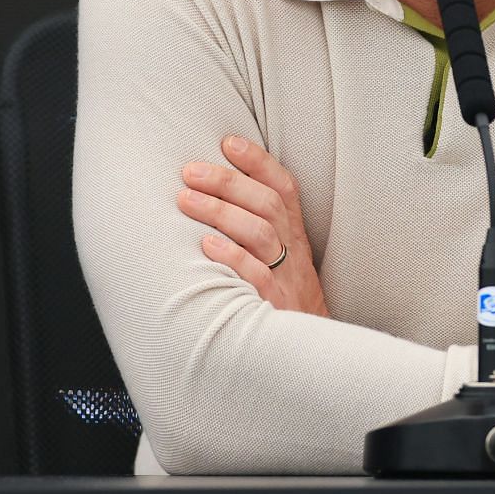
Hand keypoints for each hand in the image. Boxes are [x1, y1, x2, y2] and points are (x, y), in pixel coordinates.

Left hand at [177, 135, 327, 316]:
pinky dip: (231, 258)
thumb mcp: (284, 261)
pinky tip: (206, 245)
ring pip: (260, 233)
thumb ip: (260, 230)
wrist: (309, 352)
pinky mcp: (272, 305)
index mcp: (295, 236)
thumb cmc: (284, 301)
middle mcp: (293, 252)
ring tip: (186, 199)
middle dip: (229, 182)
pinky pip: (256, 276)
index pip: (284, 188)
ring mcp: (285, 278)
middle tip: (191, 170)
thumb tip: (214, 195)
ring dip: (222, 212)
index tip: (229, 141)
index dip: (259, 162)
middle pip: (268, 205)